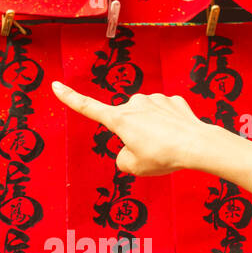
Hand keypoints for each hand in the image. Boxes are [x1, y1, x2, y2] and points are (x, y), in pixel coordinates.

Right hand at [50, 81, 215, 175]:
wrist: (196, 145)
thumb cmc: (162, 156)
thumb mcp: (134, 167)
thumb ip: (123, 158)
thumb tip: (128, 150)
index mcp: (119, 119)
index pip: (88, 107)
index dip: (70, 98)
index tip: (56, 85)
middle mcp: (134, 104)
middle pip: (126, 123)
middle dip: (134, 136)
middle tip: (150, 153)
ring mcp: (155, 99)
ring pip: (146, 118)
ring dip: (152, 130)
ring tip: (166, 146)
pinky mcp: (173, 100)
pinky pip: (164, 115)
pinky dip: (169, 125)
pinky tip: (178, 135)